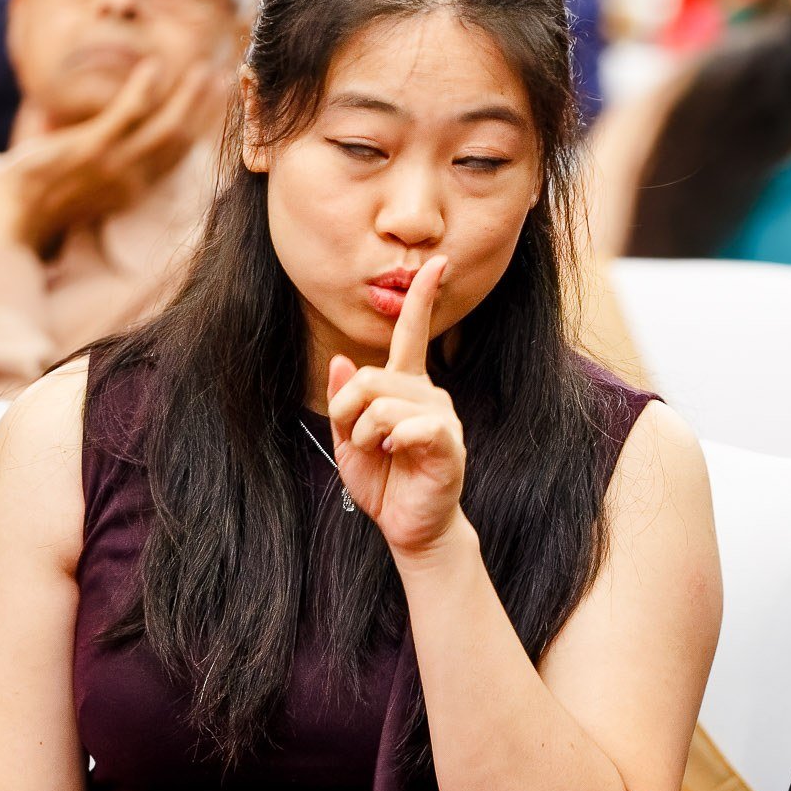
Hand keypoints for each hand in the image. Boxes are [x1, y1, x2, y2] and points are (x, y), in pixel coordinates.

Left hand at [0, 59, 223, 254]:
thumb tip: (97, 133)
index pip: (177, 155)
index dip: (200, 129)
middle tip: (222, 80)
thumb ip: (106, 164)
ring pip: (167, 126)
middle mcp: (136, 180)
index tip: (213, 106)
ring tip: (202, 70)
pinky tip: (153, 66)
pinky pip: (128, 113)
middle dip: (205, 109)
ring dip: (188, 96)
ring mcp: (116, 164)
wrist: (17, 219)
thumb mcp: (88, 187)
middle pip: (183, 139)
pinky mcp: (93, 149)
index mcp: (137, 191)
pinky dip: (144, 88)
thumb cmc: (43, 201)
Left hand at [326, 256, 469, 557]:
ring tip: (377, 454)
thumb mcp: (347, 439)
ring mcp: (442, 418)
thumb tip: (343, 361)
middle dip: (346, 410)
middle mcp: (430, 395)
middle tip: (354, 439)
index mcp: (407, 388)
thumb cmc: (383, 483)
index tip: (436, 263)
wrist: (410, 527)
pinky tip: (396, 458)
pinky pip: (408, 427)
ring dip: (363, 434)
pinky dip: (389, 444)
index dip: (422, 297)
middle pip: (371, 377)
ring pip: (382, 403)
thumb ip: (344, 401)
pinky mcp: (448, 443)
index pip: (413, 335)